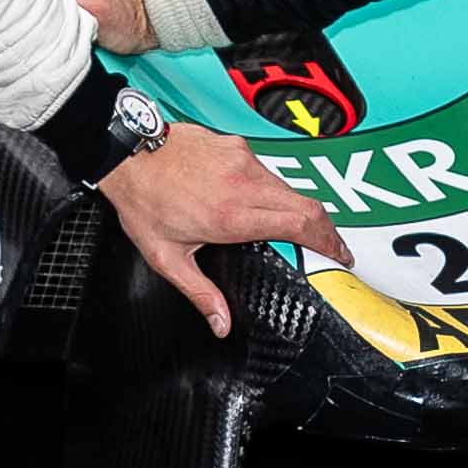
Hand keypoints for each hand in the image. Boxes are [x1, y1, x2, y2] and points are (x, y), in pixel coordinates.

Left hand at [101, 123, 348, 337]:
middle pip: (308, 205)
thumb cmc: (143, 201)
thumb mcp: (168, 257)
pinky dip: (272, 189)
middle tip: (328, 246)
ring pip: (289, 187)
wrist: (126, 154)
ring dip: (296, 209)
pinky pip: (268, 170)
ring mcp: (242, 159)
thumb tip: (221, 322)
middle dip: (325, 229)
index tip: (340, 255)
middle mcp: (244, 183)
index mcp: (231, 215)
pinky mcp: (237, 145)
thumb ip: (200, 292)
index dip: (330, 242)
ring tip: (289, 228)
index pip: (301, 225)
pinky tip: (257, 200)